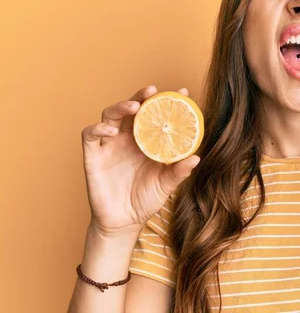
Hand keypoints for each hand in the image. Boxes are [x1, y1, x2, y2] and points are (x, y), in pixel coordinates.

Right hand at [80, 86, 200, 236]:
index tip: (183, 93)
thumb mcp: (166, 184)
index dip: (168, 101)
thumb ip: (179, 171)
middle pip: (131, 108)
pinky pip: (90, 135)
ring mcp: (109, 145)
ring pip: (110, 115)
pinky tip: (111, 131)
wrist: (124, 222)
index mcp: (146, 140)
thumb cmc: (146, 199)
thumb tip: (196, 157)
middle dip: (141, 96)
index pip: (156, 114)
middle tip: (152, 91)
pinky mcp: (93, 156)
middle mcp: (128, 137)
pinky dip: (98, 128)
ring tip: (134, 107)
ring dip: (120, 106)